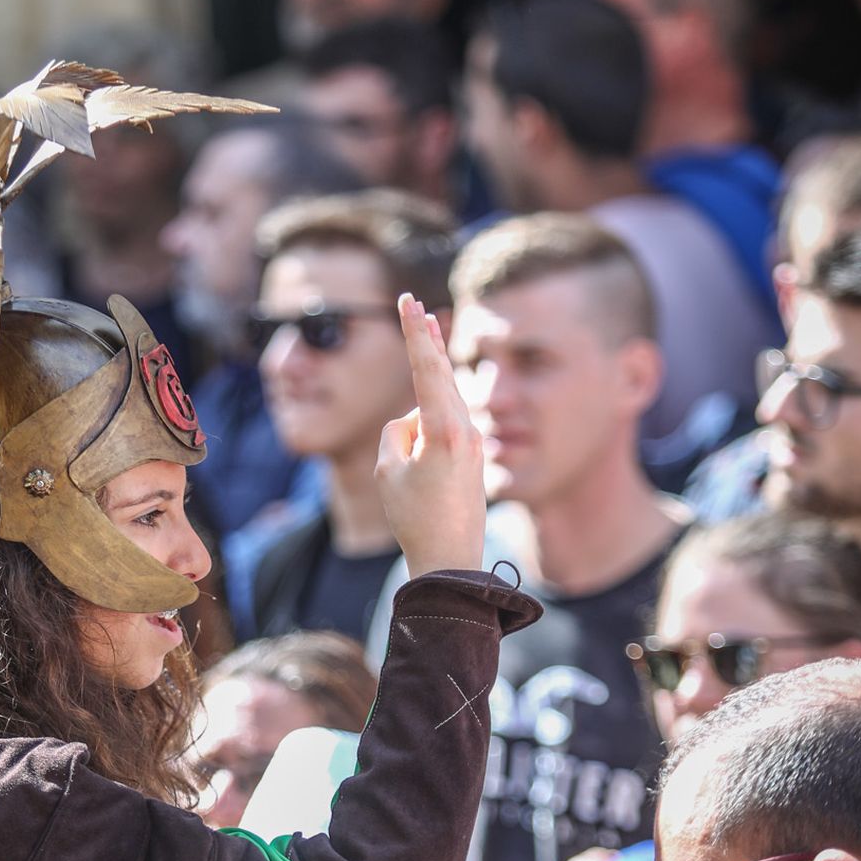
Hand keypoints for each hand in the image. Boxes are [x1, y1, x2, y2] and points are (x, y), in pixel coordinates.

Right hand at [375, 295, 485, 579]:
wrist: (450, 558)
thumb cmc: (414, 517)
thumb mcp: (387, 470)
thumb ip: (396, 431)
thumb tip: (414, 420)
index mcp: (443, 428)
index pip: (424, 367)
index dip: (413, 332)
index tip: (408, 301)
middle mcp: (464, 428)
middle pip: (439, 374)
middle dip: (426, 339)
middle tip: (416, 303)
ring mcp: (472, 441)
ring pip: (434, 413)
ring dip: (414, 432)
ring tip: (411, 481)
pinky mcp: (473, 454)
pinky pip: (441, 433)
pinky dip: (424, 439)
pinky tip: (418, 476)